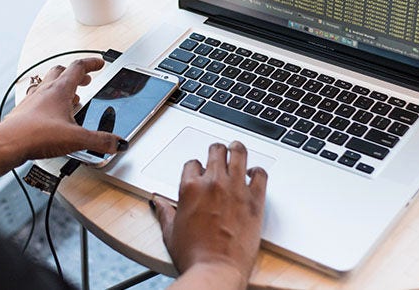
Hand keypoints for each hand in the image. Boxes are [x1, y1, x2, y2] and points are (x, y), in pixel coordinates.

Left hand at [0, 57, 121, 160]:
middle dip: (75, 74)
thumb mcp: (76, 138)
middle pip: (61, 71)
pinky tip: (52, 115)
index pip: (78, 67)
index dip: (91, 63)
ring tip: (71, 98)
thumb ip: (100, 140)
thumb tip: (117, 142)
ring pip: (48, 84)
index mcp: (59, 90)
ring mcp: (32, 100)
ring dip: (61, 87)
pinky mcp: (24, 113)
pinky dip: (48, 102)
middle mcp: (45, 91)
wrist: (7, 144)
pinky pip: (38, 100)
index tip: (99, 63)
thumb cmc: (36, 134)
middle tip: (85, 79)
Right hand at [152, 142, 266, 287]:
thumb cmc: (194, 254)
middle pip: (216, 151)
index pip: (193, 163)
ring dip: (237, 149)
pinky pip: (260, 174)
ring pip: (239, 154)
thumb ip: (164, 212)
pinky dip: (258, 171)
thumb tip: (157, 202)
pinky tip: (254, 173)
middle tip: (219, 153)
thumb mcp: (170, 232)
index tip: (200, 173)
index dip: (196, 167)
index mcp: (190, 187)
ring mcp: (235, 189)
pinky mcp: (255, 200)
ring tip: (237, 148)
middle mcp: (213, 183)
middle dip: (216, 151)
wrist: (216, 269)